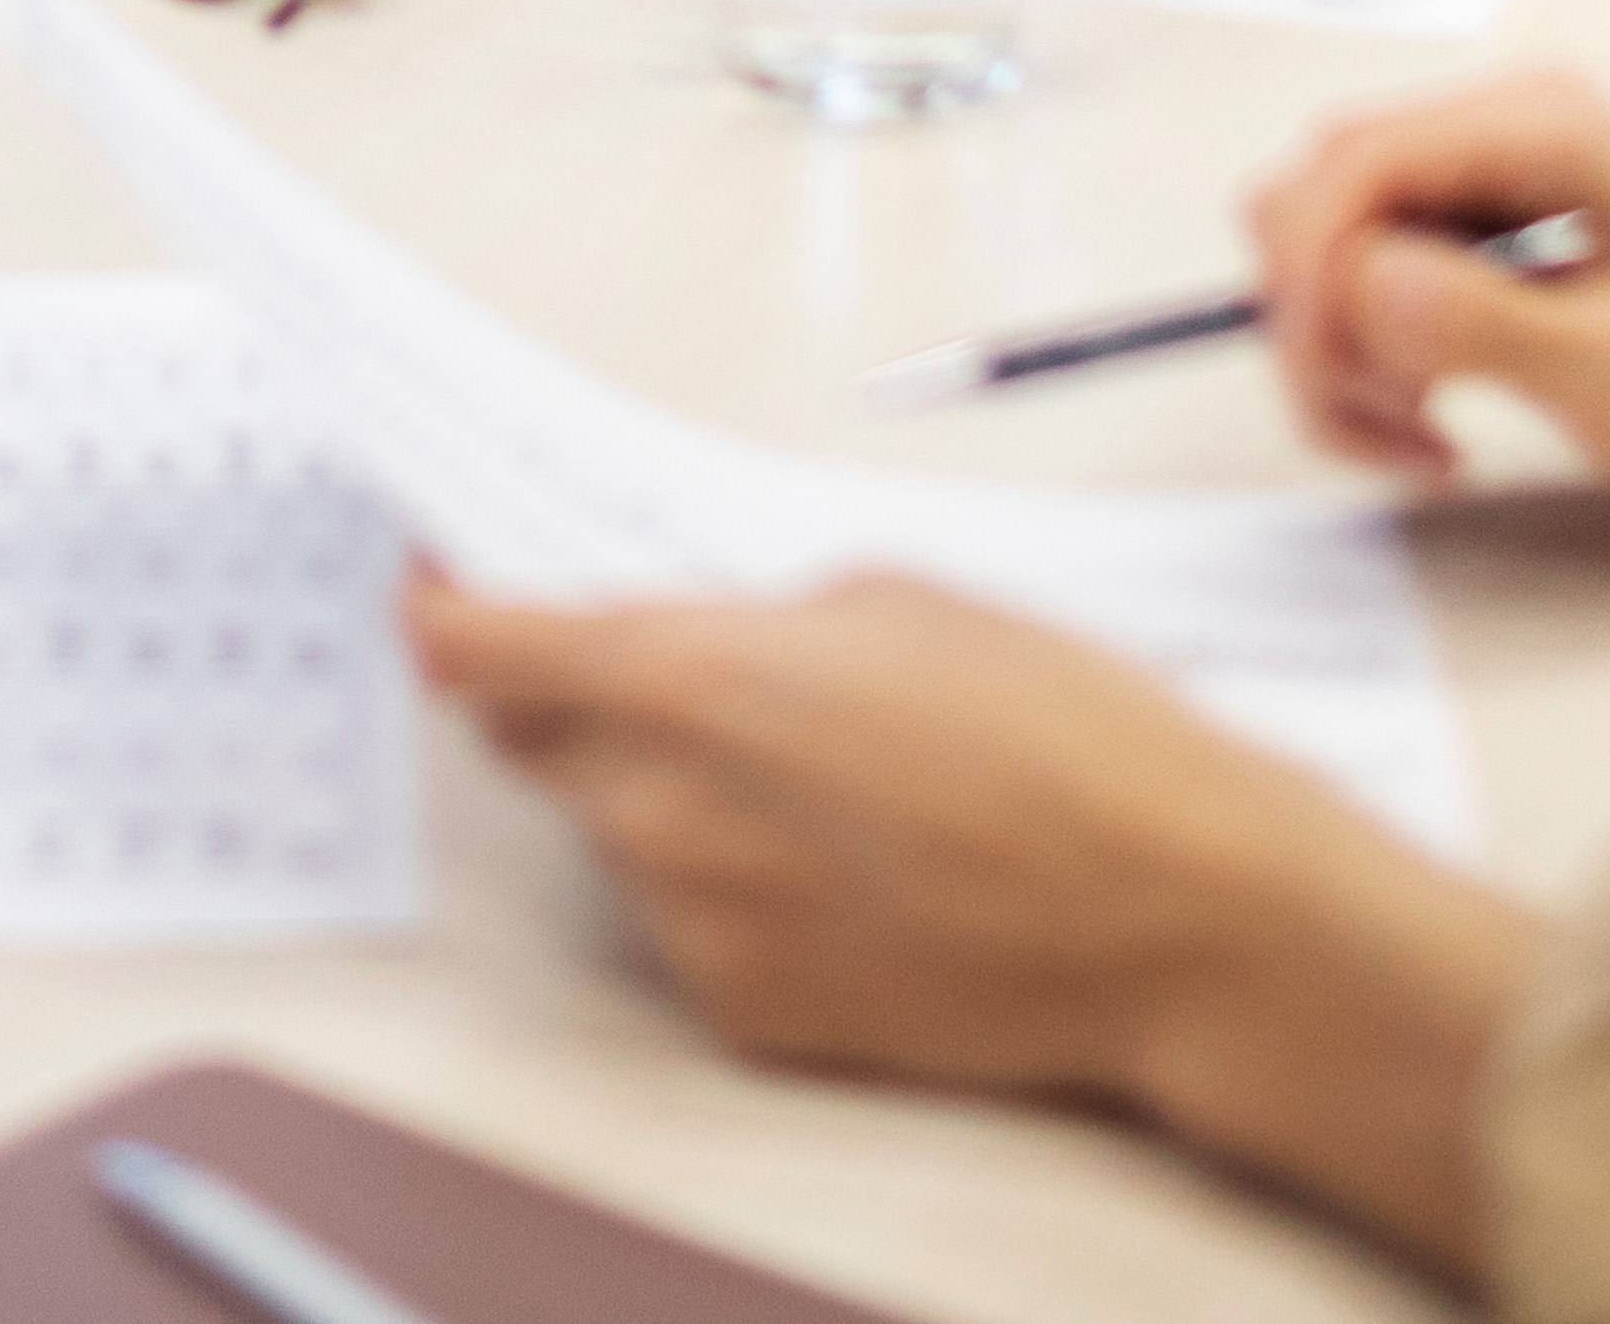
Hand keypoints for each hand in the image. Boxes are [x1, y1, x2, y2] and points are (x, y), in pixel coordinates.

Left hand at [410, 568, 1531, 1274]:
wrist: (1177, 917)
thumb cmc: (1069, 739)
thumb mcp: (901, 599)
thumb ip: (756, 616)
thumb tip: (697, 637)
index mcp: (690, 684)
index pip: (485, 652)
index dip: (445, 615)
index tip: (433, 597)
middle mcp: (666, 816)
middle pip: (538, 745)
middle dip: (571, 697)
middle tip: (674, 672)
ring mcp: (701, 927)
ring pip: (624, 837)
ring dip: (673, 795)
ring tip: (825, 782)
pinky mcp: (750, 1013)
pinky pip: (693, 925)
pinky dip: (734, 886)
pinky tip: (854, 867)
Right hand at [1243, 68, 1609, 505]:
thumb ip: (1485, 321)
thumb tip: (1354, 282)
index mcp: (1535, 130)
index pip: (1350, 169)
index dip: (1314, 278)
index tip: (1344, 389)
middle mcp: (1495, 130)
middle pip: (1317, 201)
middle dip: (1323, 323)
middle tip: (1399, 425)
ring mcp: (1485, 178)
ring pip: (1331, 246)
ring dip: (1344, 351)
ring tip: (1426, 434)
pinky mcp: (1482, 231)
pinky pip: (1373, 279)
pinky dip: (1376, 356)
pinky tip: (1436, 418)